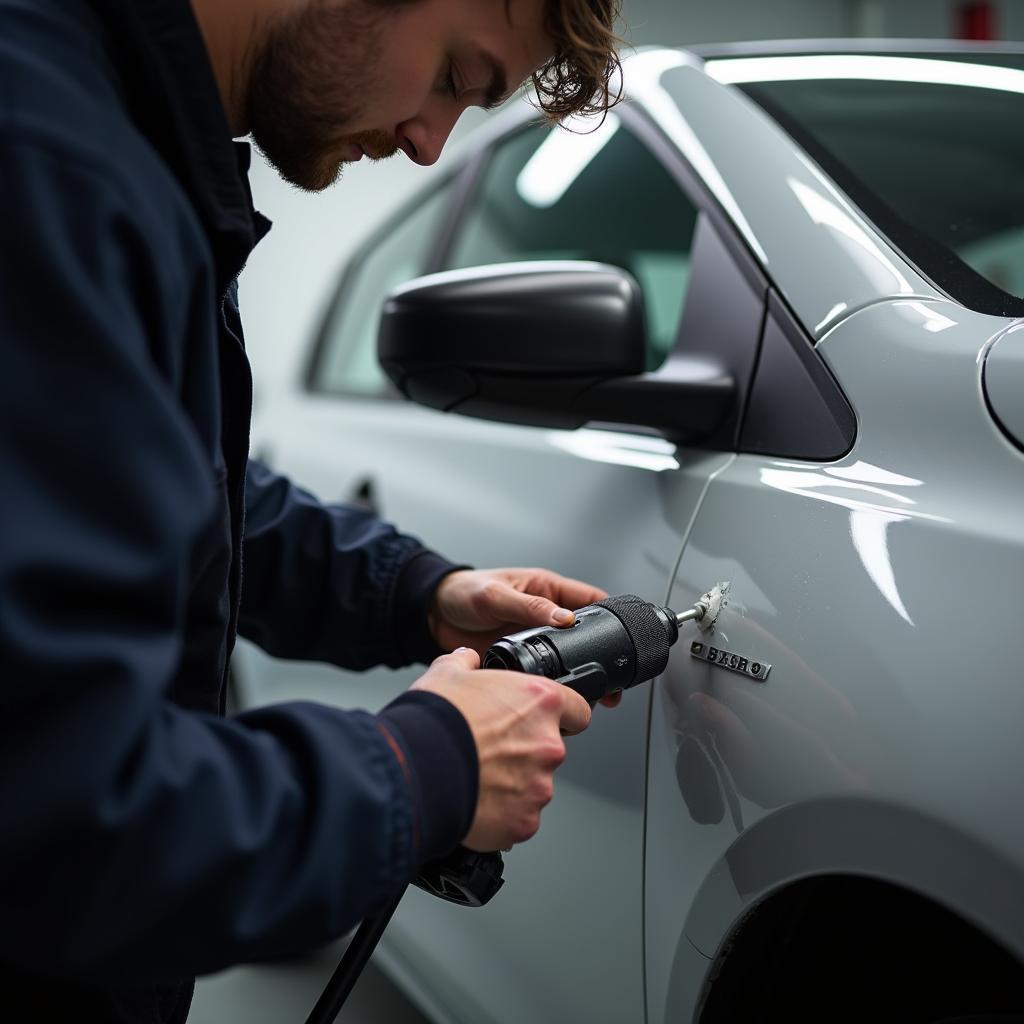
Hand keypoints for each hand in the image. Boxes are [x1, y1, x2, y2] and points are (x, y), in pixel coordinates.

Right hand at [412, 647, 591, 850]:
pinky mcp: (524, 820)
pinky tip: (476, 802)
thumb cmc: (435, 720)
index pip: (578, 710)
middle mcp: (548, 744)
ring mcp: (539, 786)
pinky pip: (519, 817)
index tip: (544, 721)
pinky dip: (502, 813)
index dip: (562, 715)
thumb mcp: (447, 672)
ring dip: (512, 784)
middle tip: (491, 751)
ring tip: (478, 778)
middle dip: (525, 752)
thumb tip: (467, 659)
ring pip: (533, 786)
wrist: (415, 768)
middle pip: (549, 750)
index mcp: (540, 702)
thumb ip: (465, 663)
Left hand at [430, 568, 620, 707]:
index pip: (589, 599)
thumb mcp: (495, 595)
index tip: (622, 633)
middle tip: (612, 676)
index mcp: (546, 589)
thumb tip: (563, 617)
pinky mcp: (520, 657)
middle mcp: (545, 614)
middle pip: (584, 634)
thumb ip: (529, 606)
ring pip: (568, 655)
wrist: (433, 615)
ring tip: (593, 691)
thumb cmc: (463, 592)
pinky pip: (544, 670)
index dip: (608, 615)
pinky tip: (557, 692)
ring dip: (578, 671)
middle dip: (601, 653)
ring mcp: (534, 637)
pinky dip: (553, 681)